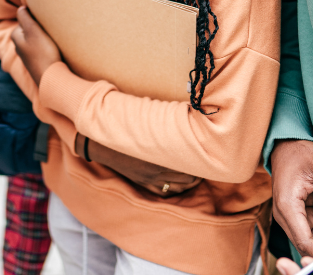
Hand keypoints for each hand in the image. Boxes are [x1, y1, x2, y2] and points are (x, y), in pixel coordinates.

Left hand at [11, 6, 61, 85]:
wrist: (51, 78)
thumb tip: (21, 8)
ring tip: (52, 39)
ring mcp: (28, 56)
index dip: (34, 17)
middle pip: (29, 30)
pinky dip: (46, 47)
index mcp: (16, 37)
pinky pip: (40, 49)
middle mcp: (19, 47)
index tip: (44, 20)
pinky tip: (53, 49)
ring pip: (35, 40)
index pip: (24, 19)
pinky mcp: (36, 63)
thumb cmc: (42, 52)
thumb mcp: (33, 30)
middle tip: (49, 29)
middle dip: (38, 27)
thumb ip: (25, 17)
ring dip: (43, 37)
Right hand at [79, 133, 202, 197]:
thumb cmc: (129, 128)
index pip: (190, 164)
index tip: (207, 155)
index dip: (202, 162)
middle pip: (188, 179)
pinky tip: (180, 182)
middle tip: (203, 165)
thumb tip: (190, 120)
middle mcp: (157, 170)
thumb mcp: (150, 124)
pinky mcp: (143, 183)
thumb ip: (169, 125)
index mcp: (161, 154)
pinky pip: (165, 192)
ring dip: (189, 183)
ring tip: (195, 175)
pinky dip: (175, 189)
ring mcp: (150, 179)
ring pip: (179, 188)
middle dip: (198, 173)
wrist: (105, 143)